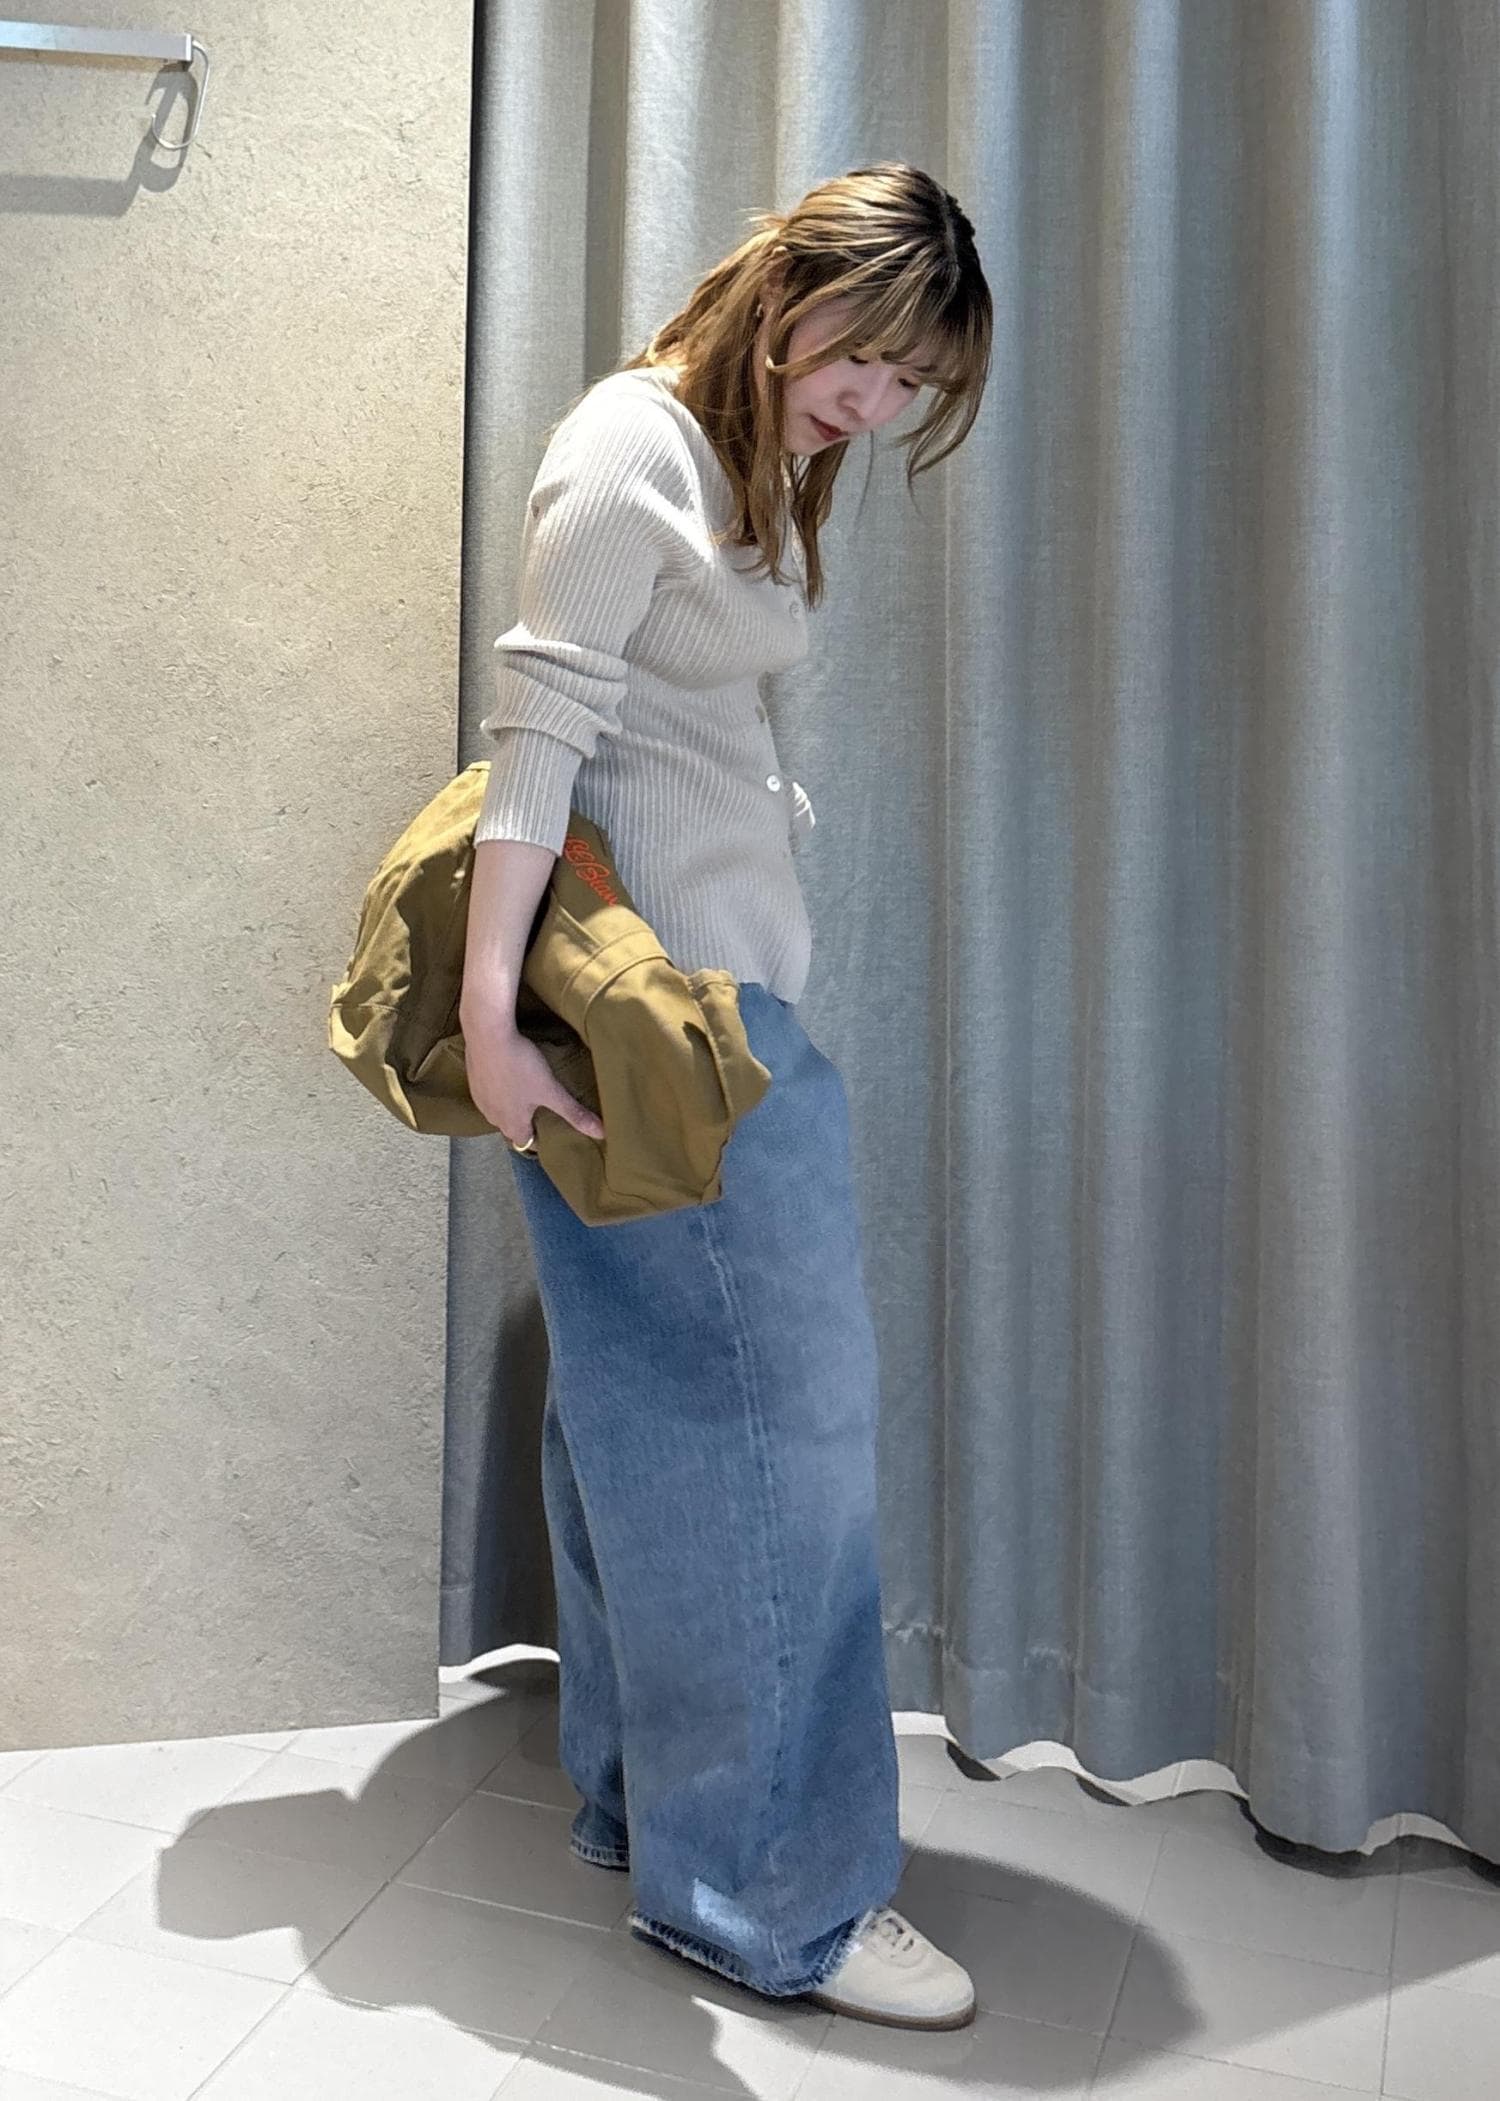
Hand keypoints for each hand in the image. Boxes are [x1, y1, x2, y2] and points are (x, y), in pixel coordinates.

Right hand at [461, 1014, 604, 1145]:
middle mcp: (492, 1117)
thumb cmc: (520, 1065)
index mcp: (512, 1124)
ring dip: (511, 1105)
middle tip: (543, 1109)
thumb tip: (601, 1134)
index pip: (526, 1143)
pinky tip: (508, 1074)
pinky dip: (498, 1089)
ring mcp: (479, 1099)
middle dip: (526, 1122)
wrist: (487, 1034)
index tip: (552, 1130)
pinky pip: (488, 1092)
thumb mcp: (552, 1090)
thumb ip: (574, 1113)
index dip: (540, 1138)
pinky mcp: (473, 1079)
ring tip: (528, 1091)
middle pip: (511, 1127)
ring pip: (498, 1110)